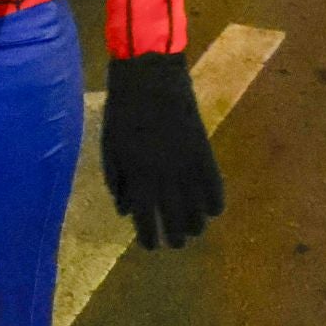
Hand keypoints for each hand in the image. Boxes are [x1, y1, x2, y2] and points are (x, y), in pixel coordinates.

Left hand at [101, 52, 223, 249]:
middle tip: (175, 243)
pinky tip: (212, 211)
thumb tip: (125, 211)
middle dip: (174, 235)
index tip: (150, 246)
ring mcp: (187, 166)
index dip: (149, 236)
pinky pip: (215, 186)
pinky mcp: (204, 152)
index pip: (145, 219)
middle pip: (174, 219)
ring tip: (194, 231)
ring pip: (197, 208)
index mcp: (137, 176)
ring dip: (196, 224)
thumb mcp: (110, 147)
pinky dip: (215, 201)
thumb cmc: (122, 112)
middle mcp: (164, 178)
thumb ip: (116, 182)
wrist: (149, 79)